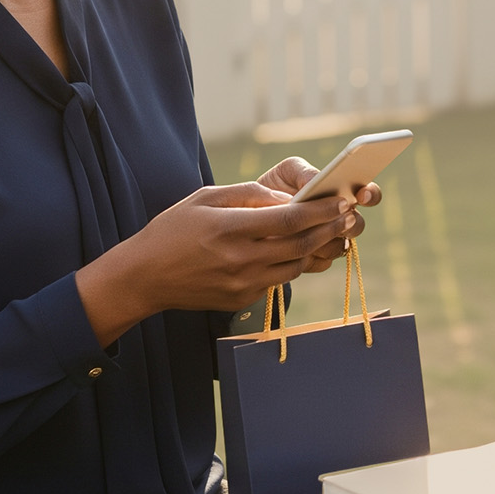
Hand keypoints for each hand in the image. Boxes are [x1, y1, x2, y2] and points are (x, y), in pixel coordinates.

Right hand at [75, 180, 361, 344]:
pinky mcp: (241, 300)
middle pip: (300, 245)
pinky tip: (299, 251)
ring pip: (294, 266)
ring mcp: (242, 284)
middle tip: (351, 217)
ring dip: (315, 249)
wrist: (143, 278)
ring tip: (332, 233)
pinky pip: (277, 281)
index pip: (289, 219)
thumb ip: (248, 194)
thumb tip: (286, 197)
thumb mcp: (205, 198)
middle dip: (330, 229)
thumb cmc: (172, 230)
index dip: (321, 211)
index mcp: (229, 229)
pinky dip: (291, 265)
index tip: (341, 202)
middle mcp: (239, 259)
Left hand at [254, 156, 381, 269]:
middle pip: (358, 225)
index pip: (368, 193)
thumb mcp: (286, 172)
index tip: (362, 194)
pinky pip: (322, 262)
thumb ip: (303, 172)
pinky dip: (308, 254)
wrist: (252, 216)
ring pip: (339, 247)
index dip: (371, 194)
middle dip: (348, 223)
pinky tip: (289, 245)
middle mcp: (341, 219)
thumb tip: (315, 182)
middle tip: (334, 217)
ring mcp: (330, 242)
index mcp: (341, 194)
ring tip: (297, 230)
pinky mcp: (316, 260)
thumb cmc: (275, 188)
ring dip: (321, 239)